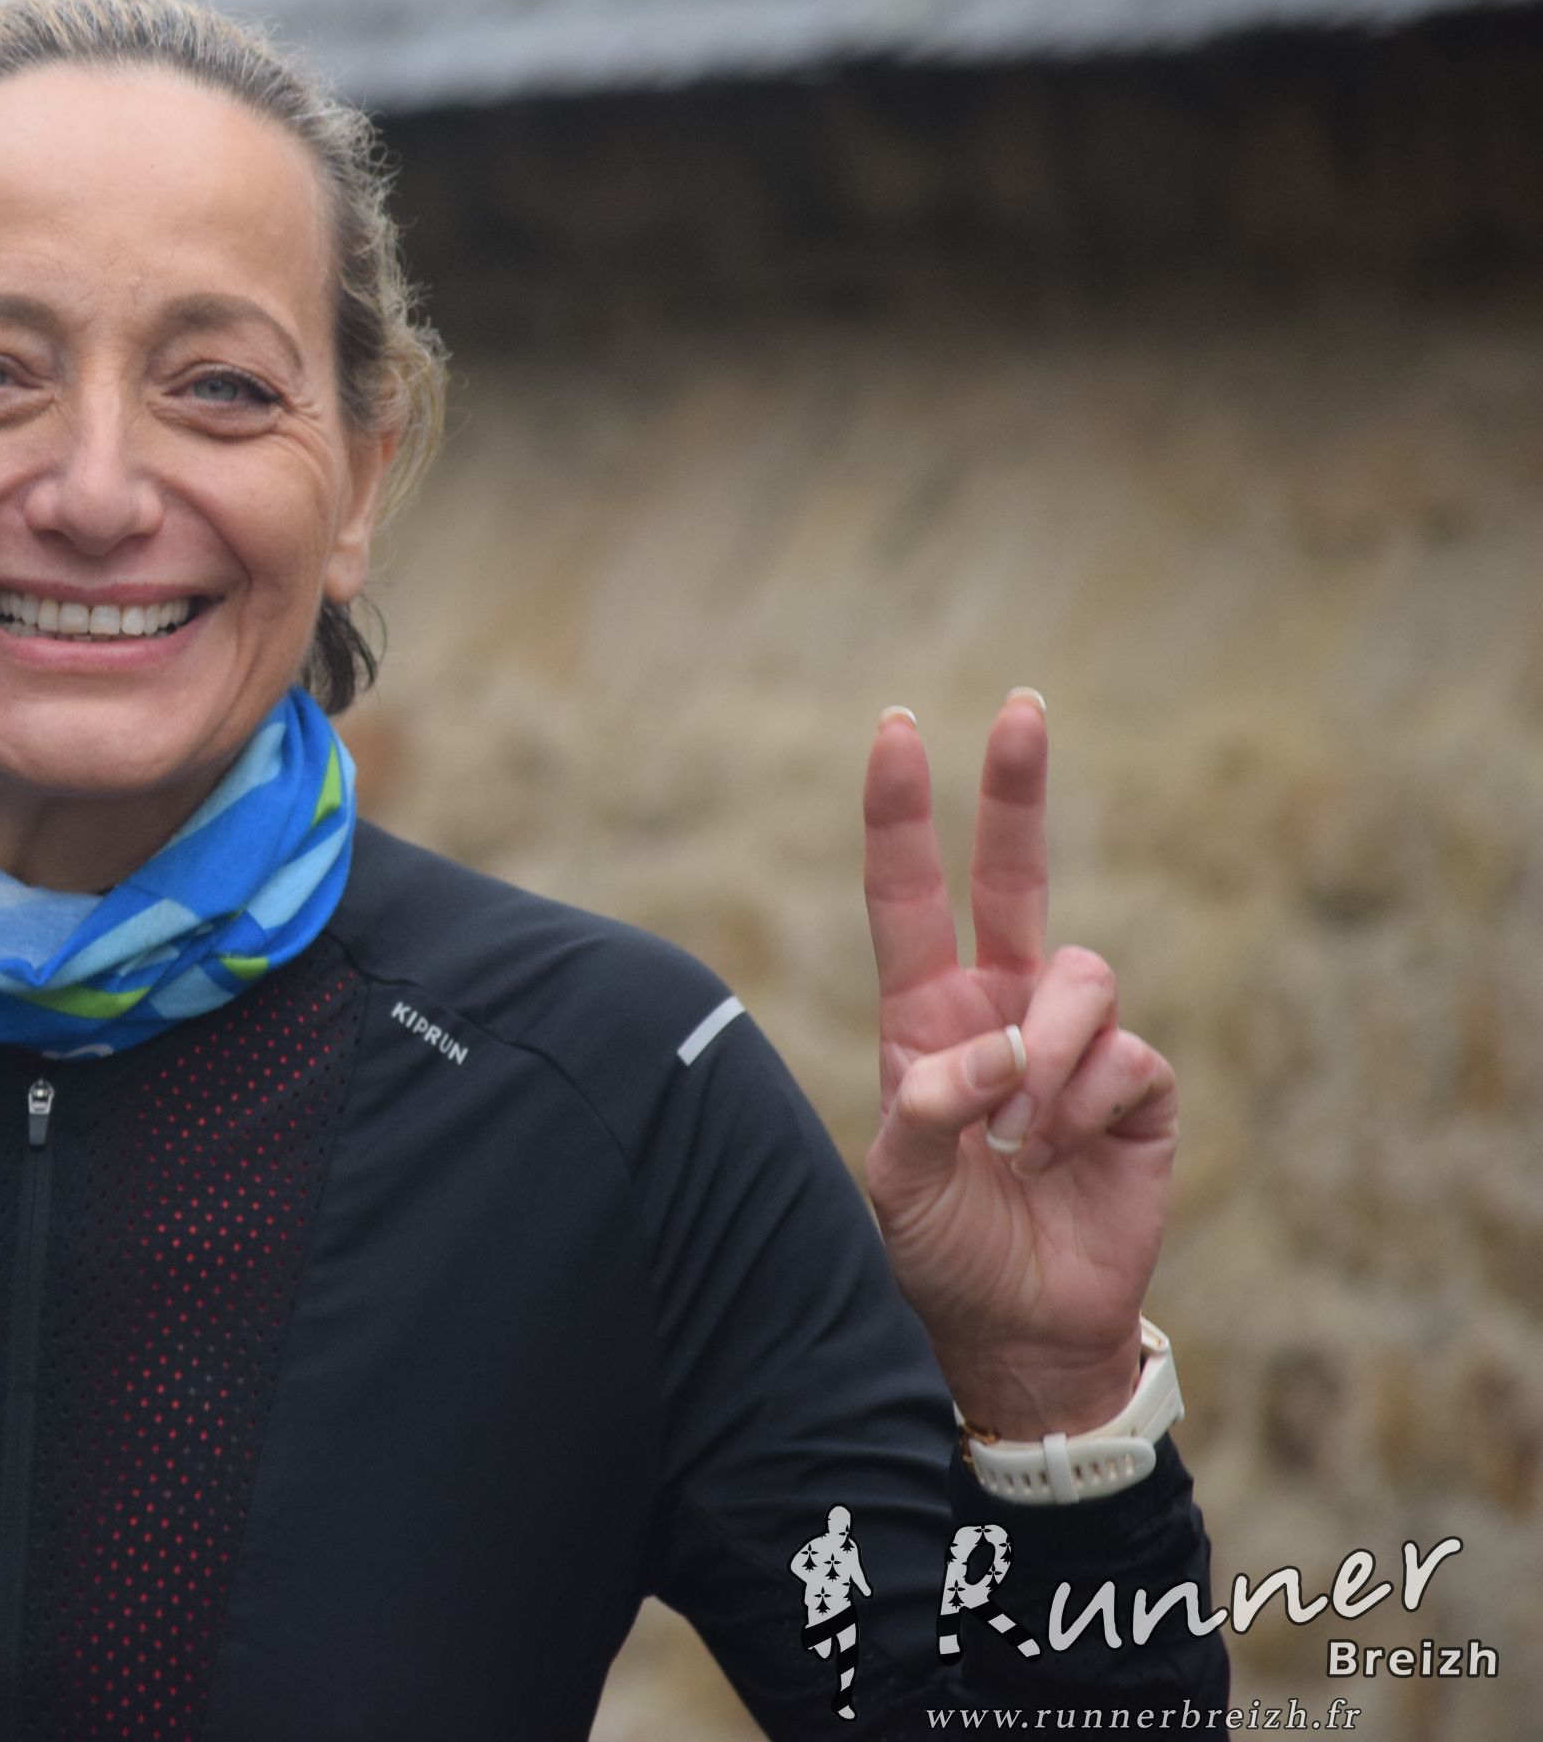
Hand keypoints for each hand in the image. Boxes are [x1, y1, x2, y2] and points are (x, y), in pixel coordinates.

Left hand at [859, 693, 1176, 1440]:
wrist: (1019, 1327)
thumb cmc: (940, 1252)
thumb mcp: (896, 1184)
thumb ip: (926, 1109)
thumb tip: (996, 1049)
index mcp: (923, 1016)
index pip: (908, 896)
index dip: (900, 814)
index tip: (893, 728)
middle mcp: (1000, 1010)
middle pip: (1013, 876)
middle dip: (1016, 790)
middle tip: (1022, 706)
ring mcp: (1072, 1043)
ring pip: (1080, 976)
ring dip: (1050, 1048)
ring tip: (1025, 1134)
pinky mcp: (1138, 1086)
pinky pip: (1123, 1053)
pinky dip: (1087, 1104)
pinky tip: (1068, 1155)